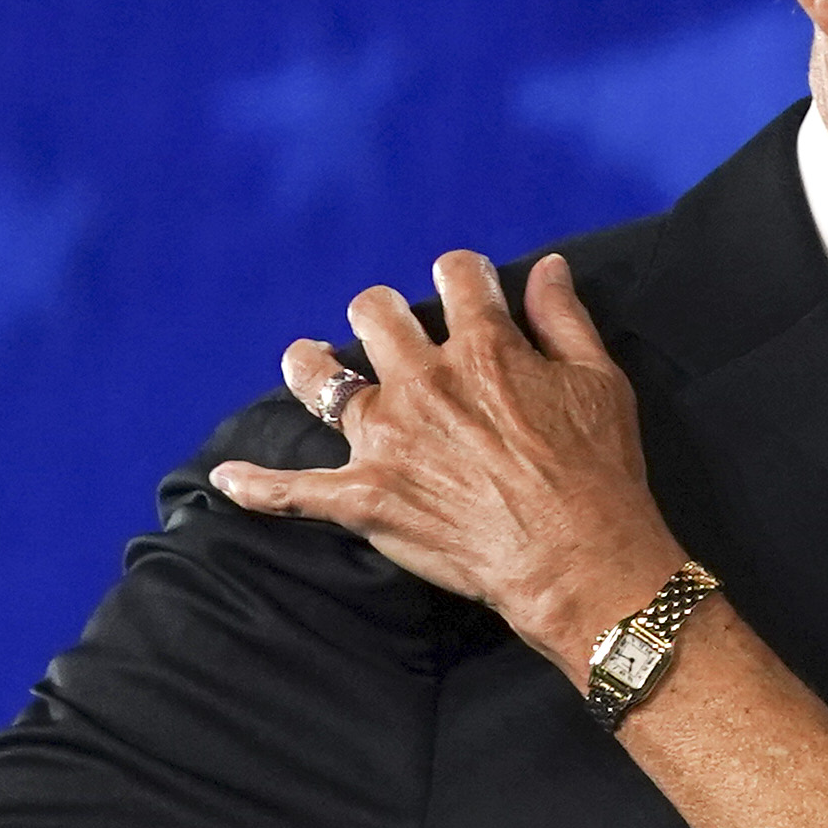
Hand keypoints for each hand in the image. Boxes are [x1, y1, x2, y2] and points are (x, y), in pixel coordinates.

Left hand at [214, 252, 676, 661]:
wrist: (575, 560)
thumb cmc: (598, 473)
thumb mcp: (600, 380)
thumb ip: (564, 318)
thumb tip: (545, 267)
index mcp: (482, 348)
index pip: (456, 276)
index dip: (462, 274)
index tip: (466, 285)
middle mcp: (423, 381)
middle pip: (375, 314)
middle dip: (380, 313)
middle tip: (387, 327)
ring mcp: (387, 440)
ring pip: (322, 380)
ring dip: (310, 365)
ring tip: (307, 359)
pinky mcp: (365, 498)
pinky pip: (295, 493)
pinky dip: (258, 487)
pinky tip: (228, 478)